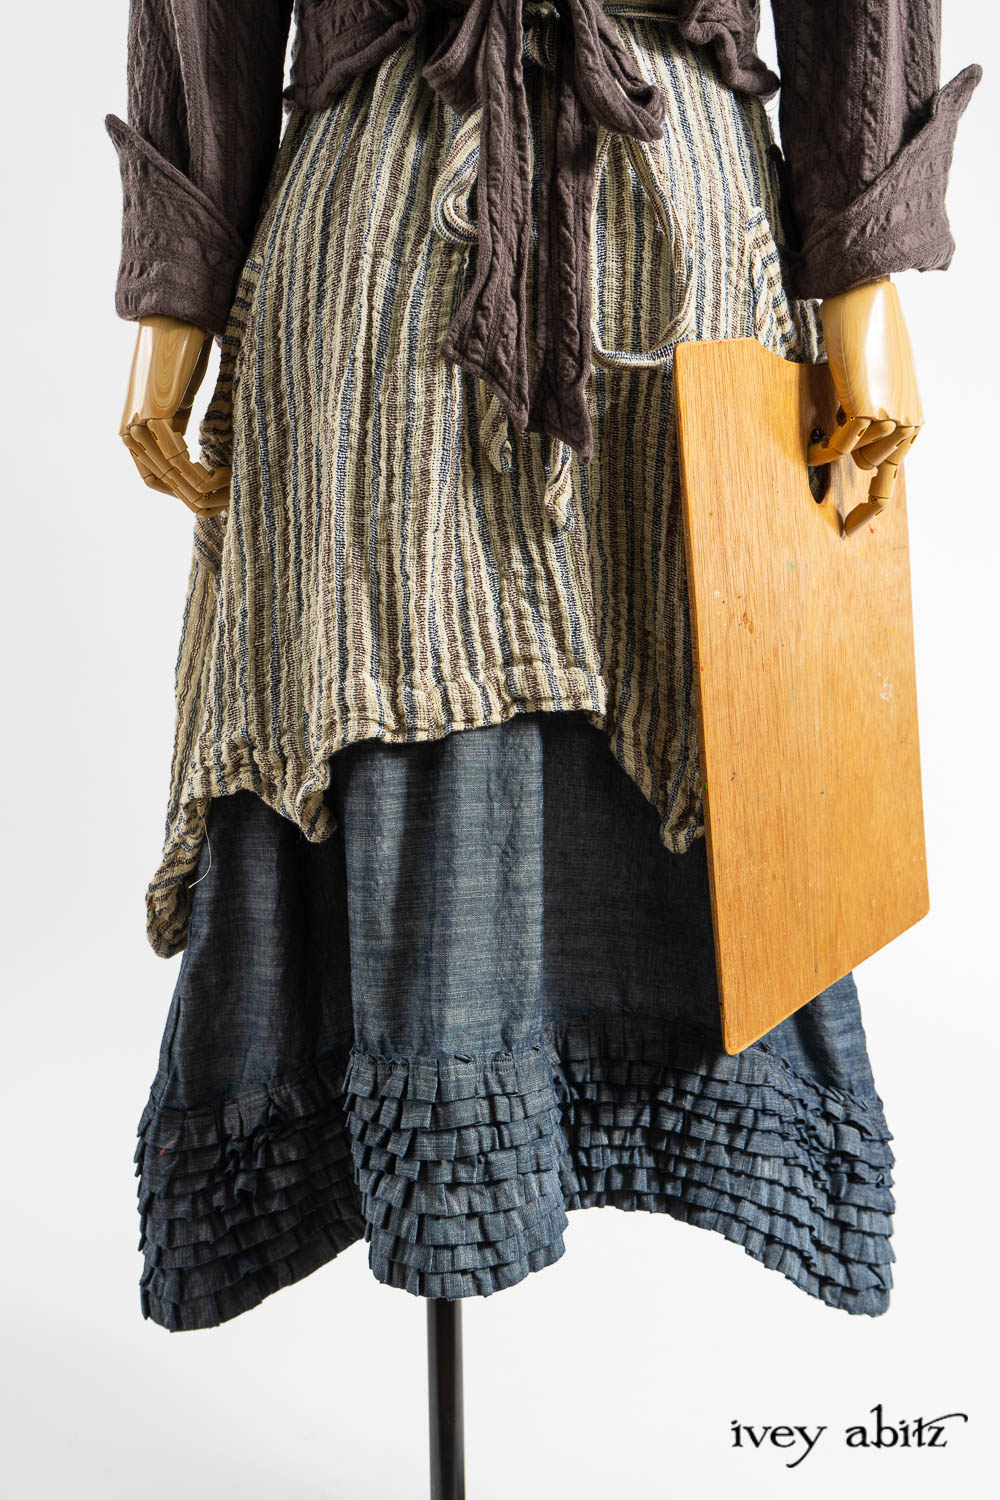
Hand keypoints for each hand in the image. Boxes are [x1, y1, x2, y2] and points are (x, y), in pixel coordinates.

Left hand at [117, 315, 230, 515]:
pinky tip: (212, 472)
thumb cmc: (180, 359)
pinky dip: (193, 469)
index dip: (179, 489)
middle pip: (157, 480)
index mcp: (133, 432)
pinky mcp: (153, 417)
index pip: (152, 477)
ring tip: (218, 492)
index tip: (204, 493)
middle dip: (187, 494)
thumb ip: (175, 427)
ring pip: (166, 473)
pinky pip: (174, 457)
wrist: (172, 325)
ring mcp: (139, 426)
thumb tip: (190, 452)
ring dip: (193, 486)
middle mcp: (130, 433)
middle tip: (215, 502)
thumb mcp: (176, 404)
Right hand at [807, 278, 922, 535]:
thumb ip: (868, 418)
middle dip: (850, 450)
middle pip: (870, 467)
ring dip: (838, 443)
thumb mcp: (874, 384)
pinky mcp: (869, 410)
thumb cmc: (867, 336)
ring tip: (837, 403)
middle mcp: (909, 422)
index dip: (871, 507)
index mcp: (912, 418)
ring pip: (856, 458)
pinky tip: (811, 444)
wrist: (865, 299)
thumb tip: (844, 453)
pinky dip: (822, 451)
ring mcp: (891, 418)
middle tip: (840, 414)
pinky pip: (839, 449)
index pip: (893, 477)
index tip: (849, 530)